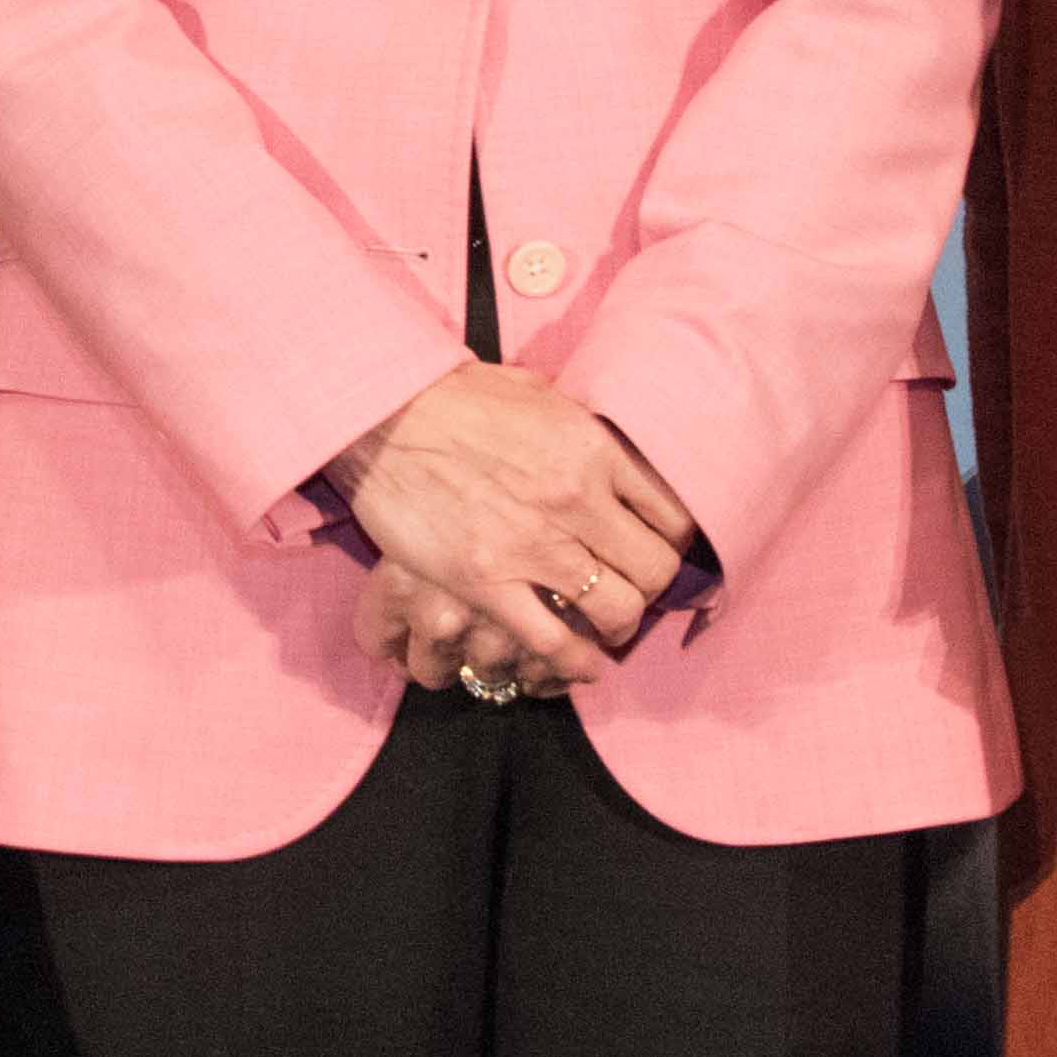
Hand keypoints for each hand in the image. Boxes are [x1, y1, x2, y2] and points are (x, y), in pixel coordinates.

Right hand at [320, 364, 688, 697]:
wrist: (381, 414)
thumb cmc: (455, 396)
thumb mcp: (536, 391)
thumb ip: (580, 422)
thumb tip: (605, 432)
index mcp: (594, 449)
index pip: (672, 513)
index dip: (675, 542)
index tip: (661, 550)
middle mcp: (575, 499)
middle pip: (654, 570)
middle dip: (652, 589)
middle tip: (635, 592)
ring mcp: (532, 545)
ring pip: (616, 610)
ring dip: (618, 627)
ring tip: (608, 629)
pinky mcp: (486, 583)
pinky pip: (551, 641)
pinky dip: (575, 661)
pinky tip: (581, 665)